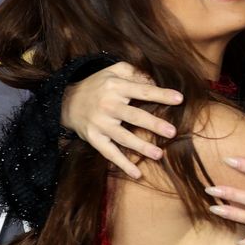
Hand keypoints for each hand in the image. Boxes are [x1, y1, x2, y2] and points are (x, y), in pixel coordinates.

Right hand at [61, 62, 182, 178]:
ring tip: (159, 154)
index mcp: (115, 87)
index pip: (142, 91)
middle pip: (134, 116)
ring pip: (123, 137)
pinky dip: (122, 164)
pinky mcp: (93, 138)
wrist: (65, 101)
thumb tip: (154, 79)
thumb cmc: (97, 86)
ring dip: (141, 147)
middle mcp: (108, 105)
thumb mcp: (112, 71)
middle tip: (172, 132)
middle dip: (153, 124)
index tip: (179, 99)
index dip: (161, 95)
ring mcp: (100, 123)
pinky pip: (109, 153)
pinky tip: (137, 173)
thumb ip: (134, 72)